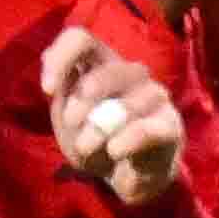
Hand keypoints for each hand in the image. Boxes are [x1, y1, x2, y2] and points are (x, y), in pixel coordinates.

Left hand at [39, 24, 185, 205]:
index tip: (47, 89)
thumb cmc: (94, 141)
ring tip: (86, 148)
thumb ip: (60, 94)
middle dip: (82, 102)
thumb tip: (52, 75)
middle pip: (107, 71)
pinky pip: (146, 128)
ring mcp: (155, 96)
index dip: (62, 57)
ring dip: (98, 130)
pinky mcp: (170, 125)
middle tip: (72, 124)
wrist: (126, 177)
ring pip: (127, 104)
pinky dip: (125, 141)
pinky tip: (114, 151)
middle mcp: (131, 73)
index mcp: (101, 64)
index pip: (81, 39)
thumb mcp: (67, 119)